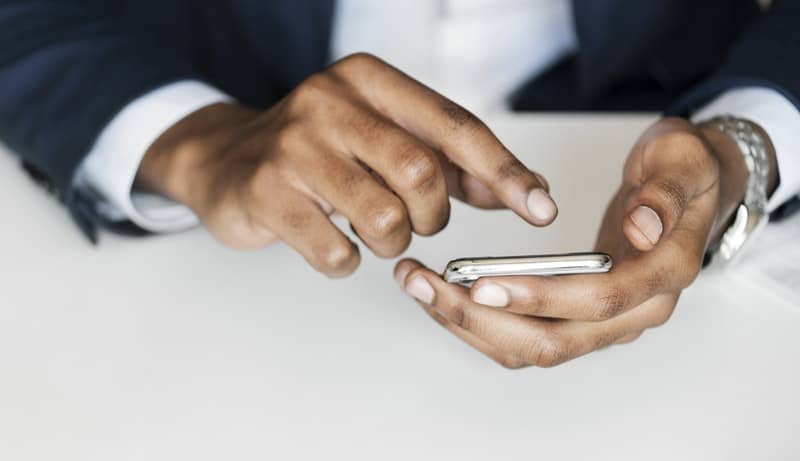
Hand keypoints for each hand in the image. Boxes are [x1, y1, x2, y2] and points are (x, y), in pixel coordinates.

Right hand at [136, 53, 555, 277]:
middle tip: (414, 221)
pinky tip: (331, 242)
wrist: (226, 160)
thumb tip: (522, 191)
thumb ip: (452, 163)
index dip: (504, 172)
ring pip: (384, 219)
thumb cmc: (321, 152)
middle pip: (422, 174)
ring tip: (370, 231)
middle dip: (431, 216)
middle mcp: (330, 101)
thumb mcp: (385, 139)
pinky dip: (346, 261)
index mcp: (369, 80)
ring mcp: (293, 146)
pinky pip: (337, 252)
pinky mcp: (266, 192)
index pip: (455, 127)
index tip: (540, 208)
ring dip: (391, 242)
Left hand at [395, 117, 776, 367]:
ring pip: (532, 348)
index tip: (482, 284)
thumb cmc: (683, 171)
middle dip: (481, 319)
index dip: (540, 298)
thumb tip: (642, 228)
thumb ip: (664, 193)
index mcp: (664, 274)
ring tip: (419, 286)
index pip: (599, 302)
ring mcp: (606, 321)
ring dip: (470, 325)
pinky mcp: (580, 317)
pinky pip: (526, 336)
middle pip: (553, 341)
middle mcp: (636, 311)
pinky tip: (444, 294)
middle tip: (425, 284)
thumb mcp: (681, 160)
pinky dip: (481, 322)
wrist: (690, 187)